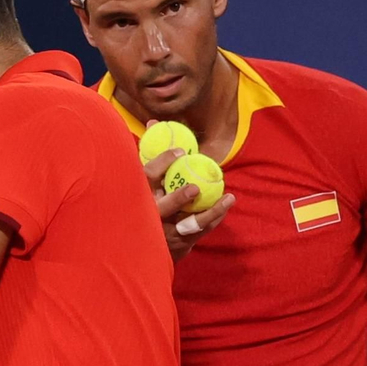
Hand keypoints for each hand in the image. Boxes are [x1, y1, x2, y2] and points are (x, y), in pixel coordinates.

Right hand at [142, 141, 234, 262]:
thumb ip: (150, 151)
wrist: (144, 240)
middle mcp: (150, 215)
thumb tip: (153, 122)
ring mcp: (165, 233)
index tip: (180, 151)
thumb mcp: (143, 177)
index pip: (147, 176)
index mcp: (139, 194)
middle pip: (162, 207)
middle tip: (195, 188)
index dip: (162, 163)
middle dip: (178, 198)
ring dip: (209, 212)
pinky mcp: (180, 243)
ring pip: (188, 224)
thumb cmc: (145, 197)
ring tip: (227, 197)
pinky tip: (226, 204)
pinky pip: (201, 230)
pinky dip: (215, 217)